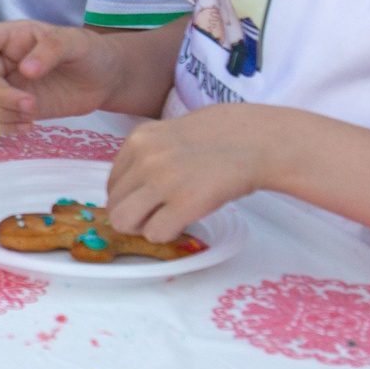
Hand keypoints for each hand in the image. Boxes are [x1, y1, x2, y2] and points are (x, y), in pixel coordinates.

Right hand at [0, 20, 116, 131]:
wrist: (105, 80)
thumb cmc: (89, 52)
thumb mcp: (75, 42)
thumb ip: (51, 50)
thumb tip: (25, 70)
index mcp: (11, 38)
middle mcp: (3, 62)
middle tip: (29, 103)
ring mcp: (7, 87)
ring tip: (30, 115)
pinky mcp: (15, 109)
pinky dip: (5, 127)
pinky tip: (29, 126)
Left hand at [102, 104, 305, 241]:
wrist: (256, 141)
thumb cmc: (219, 139)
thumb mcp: (170, 134)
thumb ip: (146, 155)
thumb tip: (129, 188)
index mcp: (138, 139)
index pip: (113, 183)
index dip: (129, 197)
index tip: (149, 200)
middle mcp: (144, 158)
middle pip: (114, 205)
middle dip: (133, 215)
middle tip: (157, 215)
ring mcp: (162, 180)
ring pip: (124, 221)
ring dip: (144, 227)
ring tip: (167, 220)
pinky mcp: (184, 203)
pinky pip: (154, 233)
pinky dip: (167, 234)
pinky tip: (184, 222)